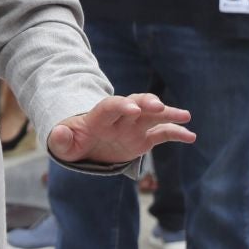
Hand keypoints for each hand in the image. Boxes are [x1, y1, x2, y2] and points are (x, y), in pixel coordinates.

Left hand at [49, 93, 193, 164]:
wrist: (83, 145)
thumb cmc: (72, 143)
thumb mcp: (62, 144)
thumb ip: (61, 139)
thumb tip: (58, 133)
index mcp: (98, 118)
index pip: (110, 107)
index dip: (121, 106)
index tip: (132, 109)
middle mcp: (119, 118)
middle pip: (134, 103)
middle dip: (146, 103)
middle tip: (159, 106)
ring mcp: (133, 126)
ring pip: (152, 115)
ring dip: (167, 113)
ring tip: (185, 116)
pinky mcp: (144, 138)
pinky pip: (162, 133)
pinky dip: (176, 133)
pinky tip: (191, 136)